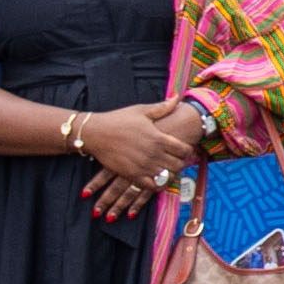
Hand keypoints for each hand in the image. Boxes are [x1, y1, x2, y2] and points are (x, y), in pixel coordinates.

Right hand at [81, 98, 203, 190]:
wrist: (96, 133)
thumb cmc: (119, 119)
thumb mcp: (142, 110)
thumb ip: (162, 107)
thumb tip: (177, 97)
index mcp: (158, 137)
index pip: (184, 150)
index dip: (187, 150)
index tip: (184, 149)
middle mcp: (154, 154)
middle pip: (178, 165)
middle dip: (180, 162)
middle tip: (176, 160)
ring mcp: (143, 166)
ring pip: (168, 177)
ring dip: (170, 174)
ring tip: (167, 168)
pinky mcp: (133, 175)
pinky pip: (153, 186)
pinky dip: (158, 184)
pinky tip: (156, 178)